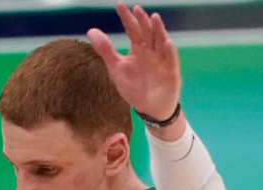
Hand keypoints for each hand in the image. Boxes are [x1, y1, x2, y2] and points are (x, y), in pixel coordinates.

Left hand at [87, 3, 181, 123]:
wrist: (149, 107)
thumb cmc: (134, 86)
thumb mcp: (116, 68)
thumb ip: (106, 50)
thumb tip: (91, 31)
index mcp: (139, 48)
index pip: (132, 30)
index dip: (127, 18)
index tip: (119, 5)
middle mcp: (151, 51)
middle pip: (147, 33)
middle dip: (142, 21)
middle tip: (136, 9)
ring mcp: (162, 60)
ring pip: (160, 42)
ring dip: (158, 30)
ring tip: (154, 17)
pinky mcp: (171, 72)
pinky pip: (171, 60)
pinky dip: (169, 52)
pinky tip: (166, 42)